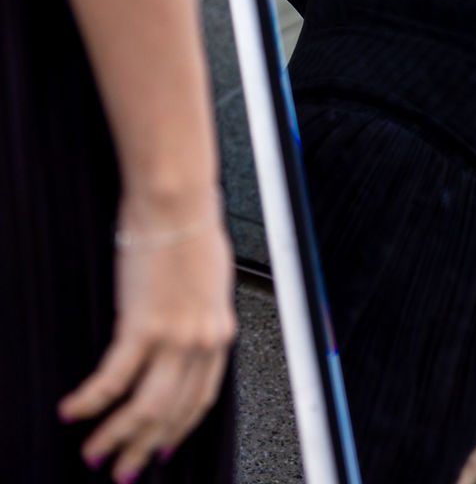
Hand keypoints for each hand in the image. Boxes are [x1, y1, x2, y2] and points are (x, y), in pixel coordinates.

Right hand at [58, 199, 235, 482]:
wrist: (177, 202)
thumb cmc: (191, 226)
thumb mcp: (210, 278)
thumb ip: (201, 312)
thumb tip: (187, 330)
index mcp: (220, 330)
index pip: (202, 398)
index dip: (181, 429)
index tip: (164, 448)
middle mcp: (201, 340)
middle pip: (172, 412)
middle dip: (143, 446)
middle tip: (122, 468)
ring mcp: (174, 336)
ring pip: (144, 408)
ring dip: (115, 437)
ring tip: (94, 453)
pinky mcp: (143, 326)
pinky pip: (113, 379)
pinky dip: (90, 401)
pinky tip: (73, 411)